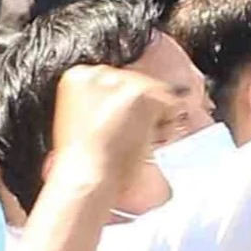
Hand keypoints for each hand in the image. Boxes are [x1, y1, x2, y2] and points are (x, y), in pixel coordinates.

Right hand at [45, 63, 168, 191]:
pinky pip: (173, 104)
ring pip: (157, 92)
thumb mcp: (80, 122)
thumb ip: (99, 105)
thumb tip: (123, 104)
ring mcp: (123, 81)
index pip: (114, 81)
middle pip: (136, 82)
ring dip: (155, 116)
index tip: (121, 123)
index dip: (122, 105)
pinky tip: (152, 139)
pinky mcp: (143, 94)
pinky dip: (169, 124)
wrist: (87, 178)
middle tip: (133, 135)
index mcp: (78, 77)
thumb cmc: (84, 161)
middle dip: (140, 109)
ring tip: (140, 140)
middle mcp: (98, 72)